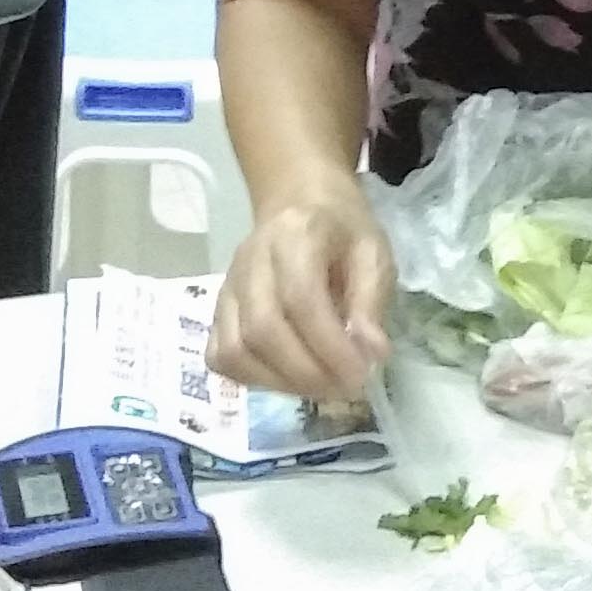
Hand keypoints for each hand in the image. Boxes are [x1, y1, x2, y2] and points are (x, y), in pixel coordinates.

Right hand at [206, 188, 392, 401]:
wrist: (299, 202)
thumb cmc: (342, 230)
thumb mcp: (374, 253)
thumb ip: (372, 301)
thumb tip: (372, 355)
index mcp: (295, 236)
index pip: (301, 299)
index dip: (330, 346)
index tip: (360, 374)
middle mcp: (251, 260)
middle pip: (262, 329)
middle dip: (307, 372)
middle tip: (344, 387)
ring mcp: (228, 286)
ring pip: (235, 349)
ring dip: (280, 382)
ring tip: (320, 386)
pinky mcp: (218, 309)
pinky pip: (220, 356)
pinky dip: (251, 378)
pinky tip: (287, 378)